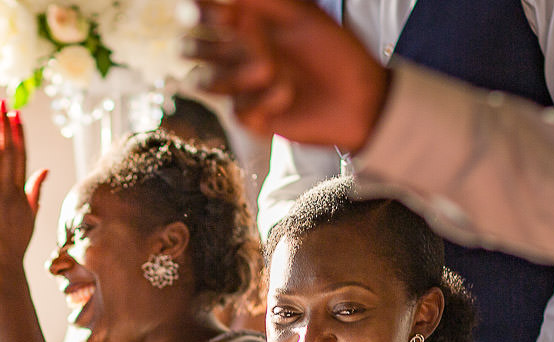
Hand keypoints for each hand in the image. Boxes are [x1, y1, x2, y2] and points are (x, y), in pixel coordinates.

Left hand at [0, 100, 48, 277]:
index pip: (21, 158)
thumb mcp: (29, 218)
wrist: (1, 273)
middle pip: (7, 154)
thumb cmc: (13, 249)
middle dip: (4, 127)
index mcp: (20, 196)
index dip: (18, 135)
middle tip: (1, 103)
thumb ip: (34, 192)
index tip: (16, 115)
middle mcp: (8, 194)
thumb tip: (43, 170)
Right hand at [188, 0, 389, 152]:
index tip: (196, 13)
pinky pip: (239, 108)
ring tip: (268, 68)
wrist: (360, 97)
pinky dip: (264, 98)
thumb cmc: (337, 52)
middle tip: (226, 43)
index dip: (195, 13)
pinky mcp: (252, 117)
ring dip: (234, 72)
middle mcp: (238, 56)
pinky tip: (289, 93)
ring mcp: (243, 88)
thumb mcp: (303, 16)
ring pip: (206, 81)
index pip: (205, 17)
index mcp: (246, 26)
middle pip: (193, 50)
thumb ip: (265, 0)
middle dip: (198, 45)